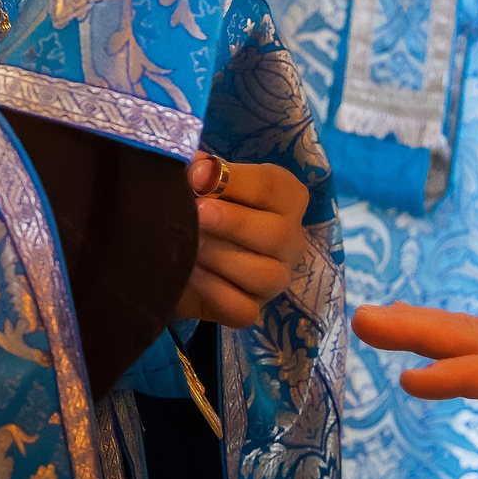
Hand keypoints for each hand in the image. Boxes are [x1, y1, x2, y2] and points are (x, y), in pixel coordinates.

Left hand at [178, 156, 308, 326]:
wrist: (186, 245)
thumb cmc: (204, 200)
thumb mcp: (205, 178)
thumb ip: (202, 170)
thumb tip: (194, 169)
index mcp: (287, 196)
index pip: (270, 187)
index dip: (230, 180)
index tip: (194, 176)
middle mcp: (291, 239)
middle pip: (277, 235)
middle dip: (232, 223)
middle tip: (196, 214)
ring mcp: (277, 278)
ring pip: (264, 275)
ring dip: (220, 258)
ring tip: (190, 244)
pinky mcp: (254, 309)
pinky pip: (242, 310)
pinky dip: (213, 292)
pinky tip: (189, 274)